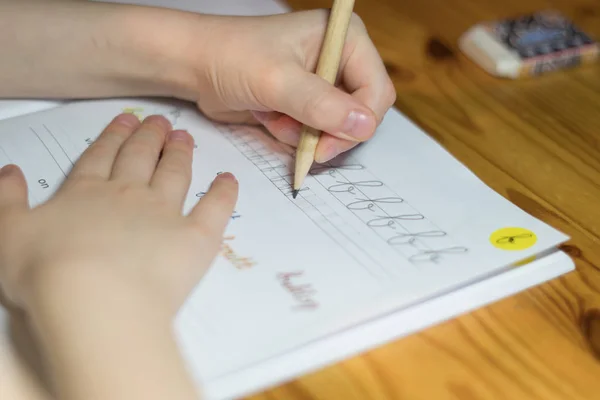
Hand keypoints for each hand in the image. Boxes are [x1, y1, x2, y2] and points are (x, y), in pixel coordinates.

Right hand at [0, 113, 237, 315]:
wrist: (95, 299)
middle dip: (150, 137)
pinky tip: (229, 179)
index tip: (126, 119)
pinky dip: (223, 192)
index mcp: (86, 194)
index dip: (113, 136)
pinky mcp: (195, 237)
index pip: (101, 157)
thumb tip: (7, 171)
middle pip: (141, 158)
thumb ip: (6, 200)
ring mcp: (165, 214)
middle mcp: (128, 196)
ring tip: (185, 138)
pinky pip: (214, 208)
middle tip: (161, 121)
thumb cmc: (45, 271)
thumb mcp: (7, 232)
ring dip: (180, 154)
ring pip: (175, 174)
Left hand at [182, 10, 396, 162]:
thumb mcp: (277, 81)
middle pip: (361, 114)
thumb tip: (365, 126)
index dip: (358, 122)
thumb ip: (321, 104)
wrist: (196, 66)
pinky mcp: (307, 102)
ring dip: (307, 135)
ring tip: (275, 120)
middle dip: (329, 132)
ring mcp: (324, 82)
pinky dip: (295, 135)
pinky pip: (317, 132)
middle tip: (301, 141)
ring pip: (338, 128)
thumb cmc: (232, 58)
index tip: (326, 145)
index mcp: (345, 38)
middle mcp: (340, 59)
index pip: (376, 90)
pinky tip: (271, 119)